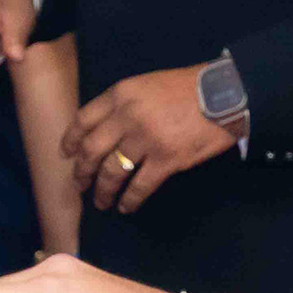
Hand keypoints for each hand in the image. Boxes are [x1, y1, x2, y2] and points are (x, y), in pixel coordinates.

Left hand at [69, 65, 232, 213]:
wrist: (225, 95)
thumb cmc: (189, 88)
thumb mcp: (149, 85)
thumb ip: (126, 104)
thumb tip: (108, 129)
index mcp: (121, 95)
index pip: (84, 120)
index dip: (71, 140)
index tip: (66, 154)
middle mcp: (127, 117)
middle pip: (92, 150)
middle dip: (82, 172)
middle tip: (80, 185)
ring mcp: (146, 140)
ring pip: (112, 172)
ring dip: (103, 191)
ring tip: (102, 202)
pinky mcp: (166, 160)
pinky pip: (139, 186)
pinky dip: (130, 200)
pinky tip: (126, 207)